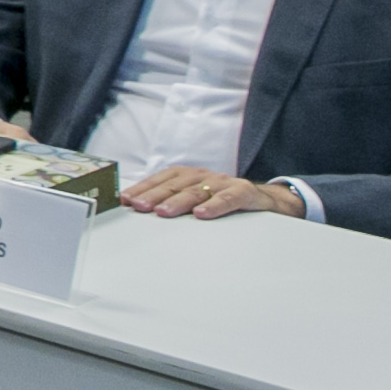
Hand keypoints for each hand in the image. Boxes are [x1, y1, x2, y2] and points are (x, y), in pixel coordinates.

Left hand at [123, 167, 303, 219]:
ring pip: (197, 191)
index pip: (160, 180)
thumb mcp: (195, 199)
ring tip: (163, 212)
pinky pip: (228, 198)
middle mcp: (202, 175)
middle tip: (139, 206)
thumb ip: (171, 202)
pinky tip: (202, 214)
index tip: (125, 200)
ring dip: (178, 201)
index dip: (142, 189)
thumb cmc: (221, 200)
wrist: (264, 200)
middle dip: (154, 195)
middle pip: (174, 185)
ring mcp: (222, 182)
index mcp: (187, 176)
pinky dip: (214, 205)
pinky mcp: (243, 192)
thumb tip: (138, 210)